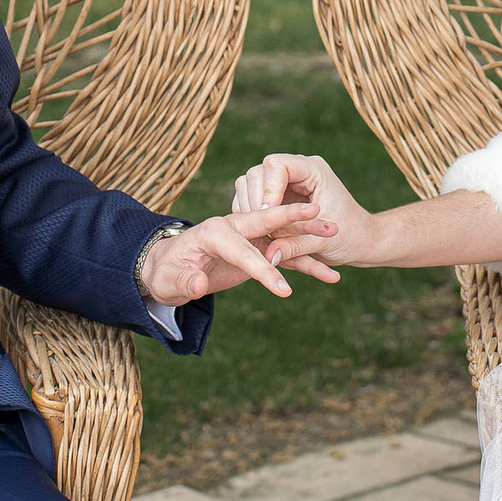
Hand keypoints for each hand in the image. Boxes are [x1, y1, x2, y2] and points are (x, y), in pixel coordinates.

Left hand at [137, 202, 337, 304]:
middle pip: (267, 222)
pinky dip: (306, 263)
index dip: (261, 268)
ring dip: (308, 234)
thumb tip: (199, 283)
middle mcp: (234, 228)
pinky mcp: (256, 251)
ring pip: (282, 235)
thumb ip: (185, 280)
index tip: (281, 289)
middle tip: (321, 211)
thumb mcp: (169, 281)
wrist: (168, 269)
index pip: (241, 248)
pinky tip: (329, 274)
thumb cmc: (166, 273)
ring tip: (336, 232)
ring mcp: (247, 238)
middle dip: (294, 218)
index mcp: (213, 231)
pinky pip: (285, 257)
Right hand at [228, 153, 379, 274]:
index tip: (268, 215)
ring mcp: (284, 182)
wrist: (360, 242)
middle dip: (255, 202)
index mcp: (313, 170)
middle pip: (259, 173)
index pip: (277, 165)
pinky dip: (251, 217)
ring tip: (259, 235)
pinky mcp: (276, 196)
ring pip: (250, 185)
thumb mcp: (322, 243)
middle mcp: (297, 171)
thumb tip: (269, 258)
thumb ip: (295, 247)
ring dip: (250, 210)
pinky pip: (251, 200)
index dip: (268, 188)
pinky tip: (258, 236)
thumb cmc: (349, 238)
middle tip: (260, 229)